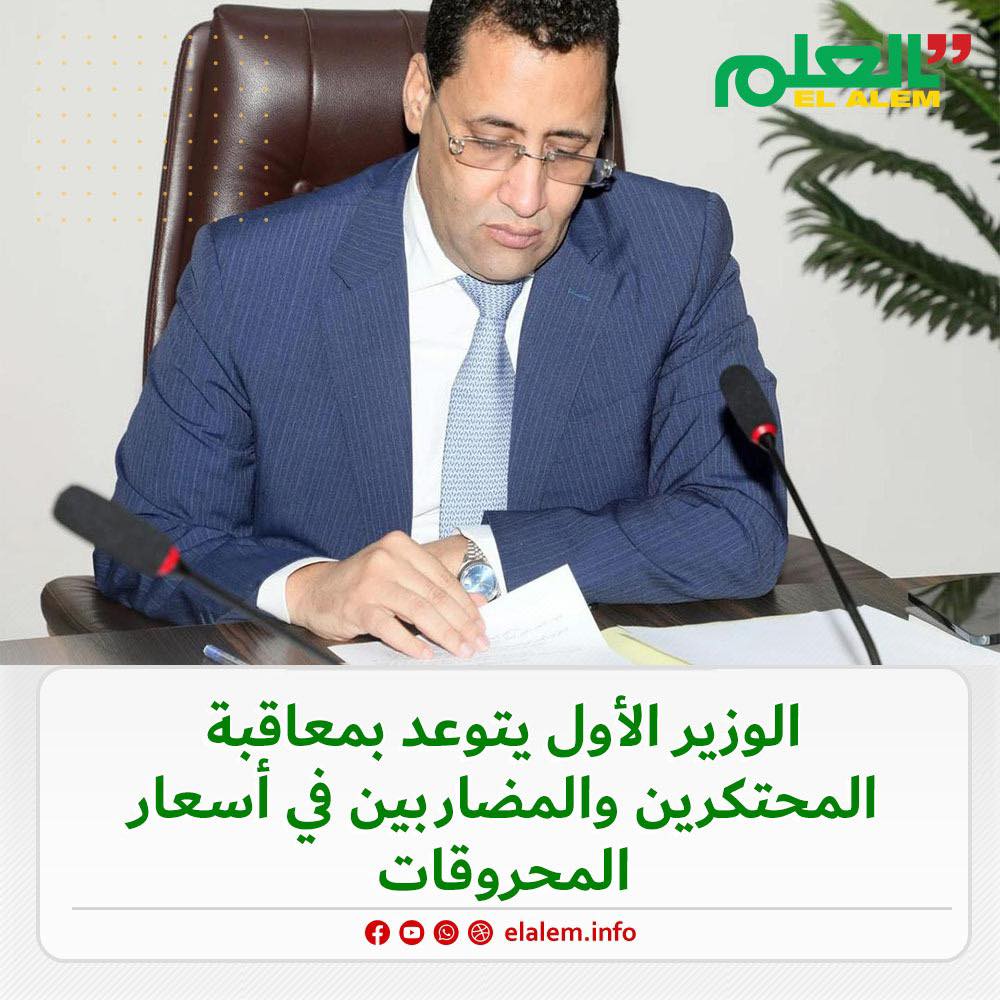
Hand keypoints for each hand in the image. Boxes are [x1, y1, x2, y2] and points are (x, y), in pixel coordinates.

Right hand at [285, 530, 487, 659]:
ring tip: (459, 650)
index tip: (481, 627)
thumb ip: (435, 585)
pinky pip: (391, 628)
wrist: (315, 590)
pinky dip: (411, 643)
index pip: (444, 579)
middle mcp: (386, 558)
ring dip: (444, 635)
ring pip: (419, 611)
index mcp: (401, 546)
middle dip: (461, 623)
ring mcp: (371, 582)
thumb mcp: (399, 575)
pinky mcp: (357, 606)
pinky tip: (425, 654)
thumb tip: (478, 602)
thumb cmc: (362, 584)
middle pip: (435, 595)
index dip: (466, 606)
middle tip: (476, 643)